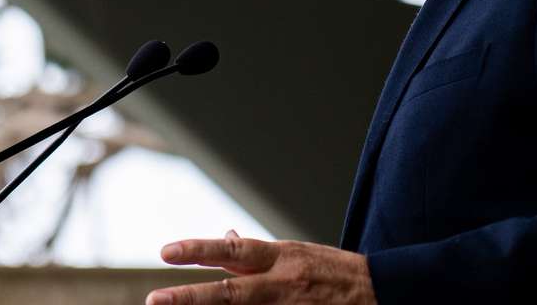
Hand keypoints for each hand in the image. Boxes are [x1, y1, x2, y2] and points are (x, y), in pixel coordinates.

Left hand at [145, 229, 376, 303]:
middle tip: (155, 299)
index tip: (165, 252)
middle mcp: (281, 284)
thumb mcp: (294, 253)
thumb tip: (225, 237)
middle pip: (230, 293)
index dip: (198, 250)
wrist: (380, 291)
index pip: (231, 250)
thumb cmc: (332, 271)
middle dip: (190, 297)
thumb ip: (255, 254)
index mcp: (278, 258)